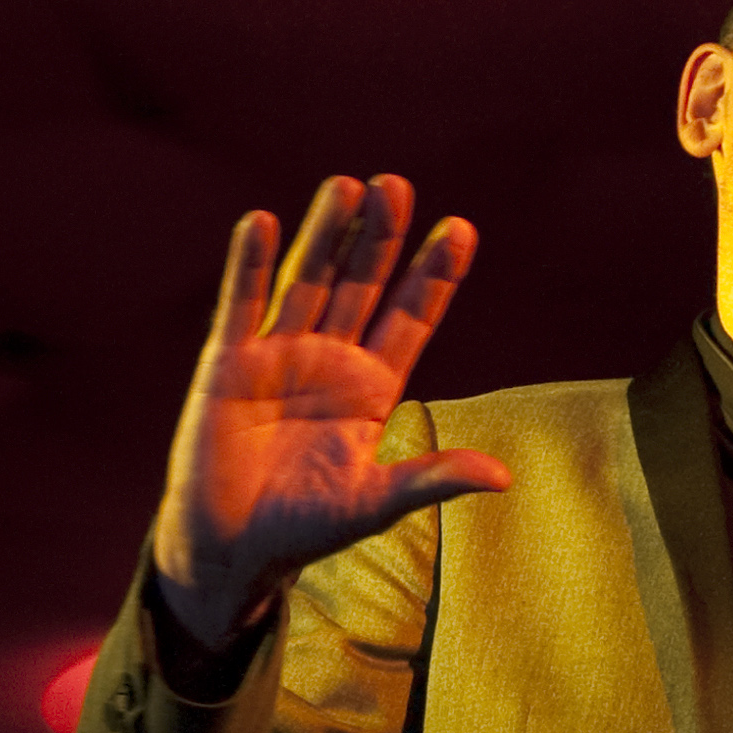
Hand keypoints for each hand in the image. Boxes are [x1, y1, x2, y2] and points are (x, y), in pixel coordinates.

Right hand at [151, 174, 512, 647]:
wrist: (230, 547)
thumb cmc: (304, 528)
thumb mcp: (374, 503)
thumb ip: (431, 479)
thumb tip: (503, 477)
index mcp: (371, 389)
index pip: (411, 319)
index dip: (434, 277)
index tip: (461, 231)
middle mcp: (329, 360)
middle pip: (361, 286)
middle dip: (382, 240)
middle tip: (399, 186)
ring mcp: (278, 354)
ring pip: (307, 282)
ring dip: (326, 235)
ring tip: (347, 186)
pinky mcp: (228, 363)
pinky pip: (242, 305)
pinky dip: (249, 266)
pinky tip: (264, 225)